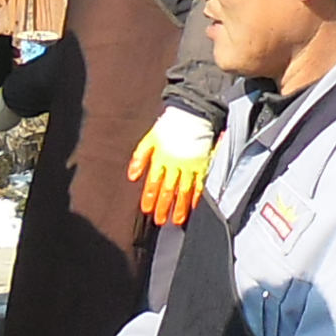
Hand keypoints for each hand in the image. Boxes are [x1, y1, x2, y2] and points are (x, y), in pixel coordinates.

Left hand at [127, 109, 216, 226]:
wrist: (192, 115)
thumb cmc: (169, 126)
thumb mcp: (149, 139)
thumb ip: (140, 158)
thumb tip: (132, 177)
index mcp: (161, 159)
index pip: (153, 183)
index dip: (150, 198)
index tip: (147, 210)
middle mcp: (175, 166)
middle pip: (168, 191)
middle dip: (164, 207)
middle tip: (161, 221)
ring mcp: (190, 167)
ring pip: (184, 191)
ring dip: (180, 207)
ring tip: (177, 220)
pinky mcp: (203, 165)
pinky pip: (200, 184)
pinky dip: (197, 197)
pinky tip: (194, 206)